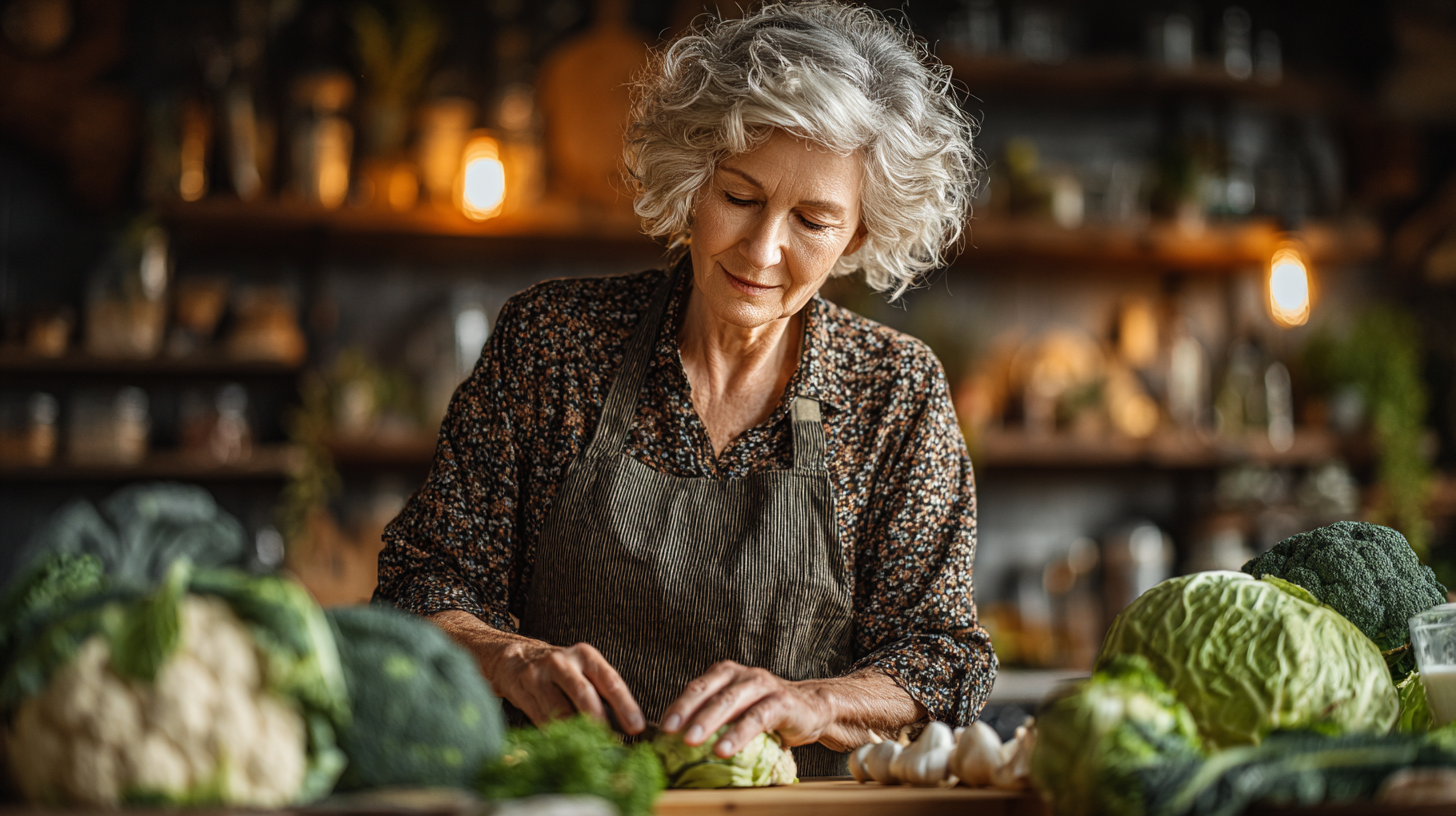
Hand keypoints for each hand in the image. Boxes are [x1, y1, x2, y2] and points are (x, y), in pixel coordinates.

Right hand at [495, 640, 646, 731]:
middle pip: (584, 695)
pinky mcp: (522, 690)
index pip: (610, 680)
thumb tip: (627, 726)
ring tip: (589, 748)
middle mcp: (562, 662)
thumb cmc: (561, 671)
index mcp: (585, 655)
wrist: (516, 659)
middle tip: (611, 742)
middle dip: (600, 722)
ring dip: (576, 733)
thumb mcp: (583, 670)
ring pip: (561, 711)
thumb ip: (602, 693)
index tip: (636, 727)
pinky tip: (566, 743)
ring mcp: (539, 675)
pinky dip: (556, 734)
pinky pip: (541, 719)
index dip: (625, 705)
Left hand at [659, 660, 835, 757]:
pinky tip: (724, 749)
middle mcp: (743, 675)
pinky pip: (756, 717)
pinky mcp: (782, 702)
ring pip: (731, 700)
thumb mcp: (738, 711)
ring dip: (709, 721)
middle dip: (687, 711)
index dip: (679, 705)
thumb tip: (679, 744)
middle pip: (710, 691)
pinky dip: (738, 734)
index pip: (697, 687)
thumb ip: (715, 719)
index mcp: (727, 674)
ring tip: (692, 741)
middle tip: (670, 731)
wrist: (813, 707)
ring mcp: (763, 685)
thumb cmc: (768, 713)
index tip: (663, 726)